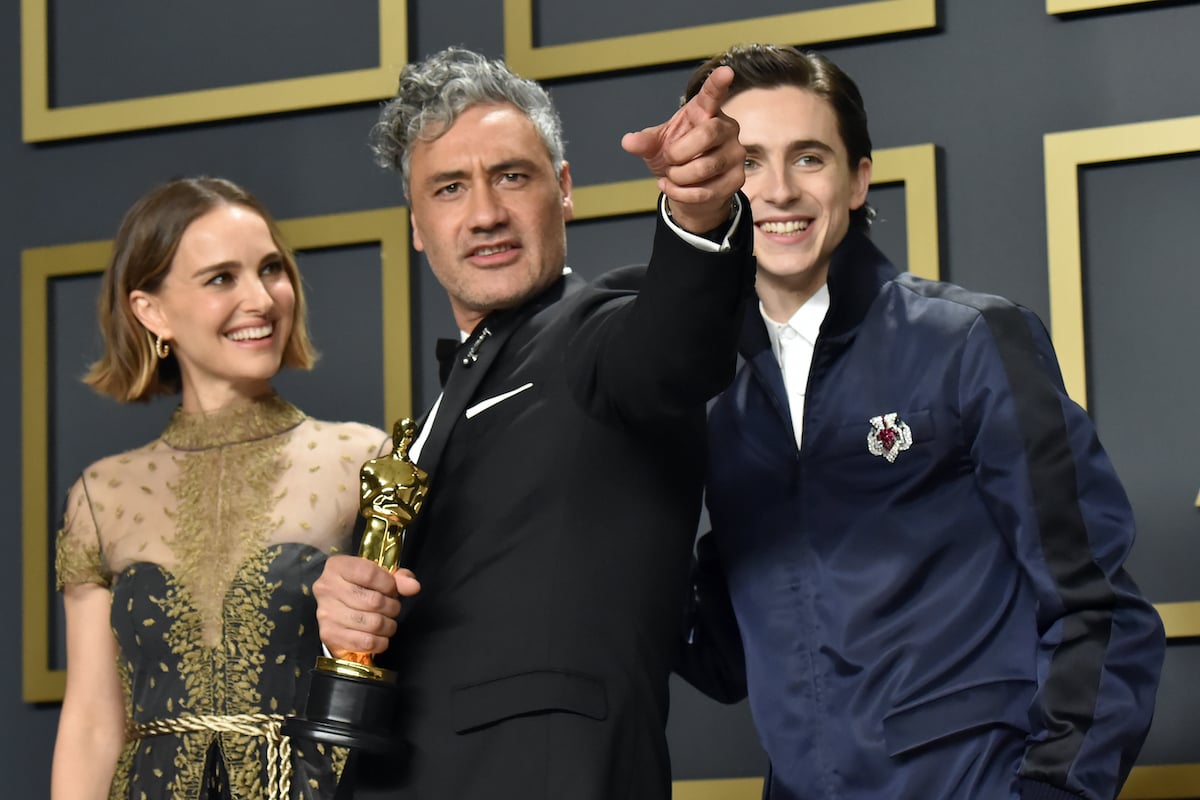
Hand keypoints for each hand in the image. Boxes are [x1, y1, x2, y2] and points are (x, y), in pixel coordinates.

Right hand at [313, 554, 420, 658]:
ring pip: (373, 623)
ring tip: (387, 622)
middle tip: (392, 608)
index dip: (389, 584)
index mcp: (337, 567)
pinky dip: (380, 642)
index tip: (393, 590)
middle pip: (374, 601)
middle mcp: (327, 588)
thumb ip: (398, 578)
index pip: (370, 574)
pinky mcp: (329, 635)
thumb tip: (413, 587)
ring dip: (388, 625)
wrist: (335, 610)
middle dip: (392, 607)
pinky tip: (379, 636)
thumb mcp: (378, 576)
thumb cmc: (359, 589)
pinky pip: (366, 642)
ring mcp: (326, 613)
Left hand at [621, 65, 744, 233]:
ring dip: (678, 176)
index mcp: (705, 111)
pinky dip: (681, 193)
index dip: (718, 83)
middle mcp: (727, 128)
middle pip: (708, 134)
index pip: (712, 94)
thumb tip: (628, 142)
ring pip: (704, 167)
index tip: (726, 71)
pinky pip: (706, 190)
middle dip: (679, 153)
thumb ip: (644, 141)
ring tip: (673, 175)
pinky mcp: (737, 179)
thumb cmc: (675, 158)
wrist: (688, 189)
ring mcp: (735, 153)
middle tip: (670, 159)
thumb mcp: (655, 146)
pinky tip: (674, 188)